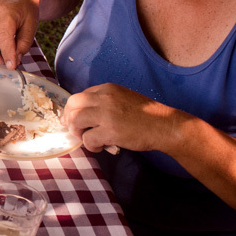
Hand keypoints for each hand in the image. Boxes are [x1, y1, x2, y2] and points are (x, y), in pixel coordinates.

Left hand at [62, 84, 180, 153]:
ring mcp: (106, 114)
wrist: (166, 126)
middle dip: (69, 119)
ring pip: (75, 121)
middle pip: (72, 105)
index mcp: (107, 89)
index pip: (79, 96)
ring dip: (78, 133)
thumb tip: (82, 115)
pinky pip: (87, 139)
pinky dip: (90, 146)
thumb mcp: (123, 99)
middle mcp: (104, 98)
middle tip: (75, 130)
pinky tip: (101, 146)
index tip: (72, 120)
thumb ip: (103, 103)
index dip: (73, 110)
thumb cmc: (146, 115)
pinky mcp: (110, 131)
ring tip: (89, 139)